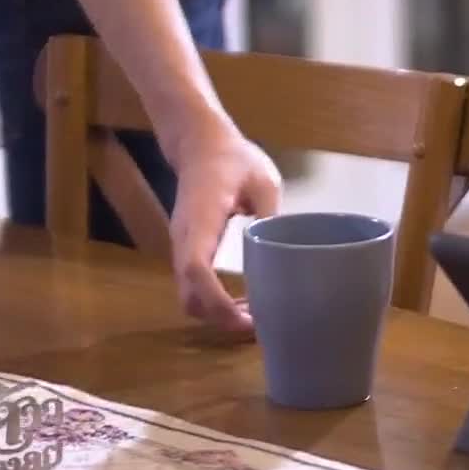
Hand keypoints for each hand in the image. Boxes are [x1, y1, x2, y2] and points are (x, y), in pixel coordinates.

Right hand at [169, 120, 281, 332]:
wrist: (200, 144)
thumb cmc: (234, 159)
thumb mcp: (263, 180)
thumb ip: (270, 215)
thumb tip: (285, 254)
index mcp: (201, 219)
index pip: (196, 268)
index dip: (217, 301)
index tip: (246, 318)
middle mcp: (184, 238)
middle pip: (188, 294)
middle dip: (219, 318)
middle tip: (259, 325)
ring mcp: (182, 245)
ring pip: (188, 294)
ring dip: (216, 313)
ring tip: (255, 315)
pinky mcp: (189, 249)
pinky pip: (194, 285)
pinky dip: (214, 301)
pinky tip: (244, 300)